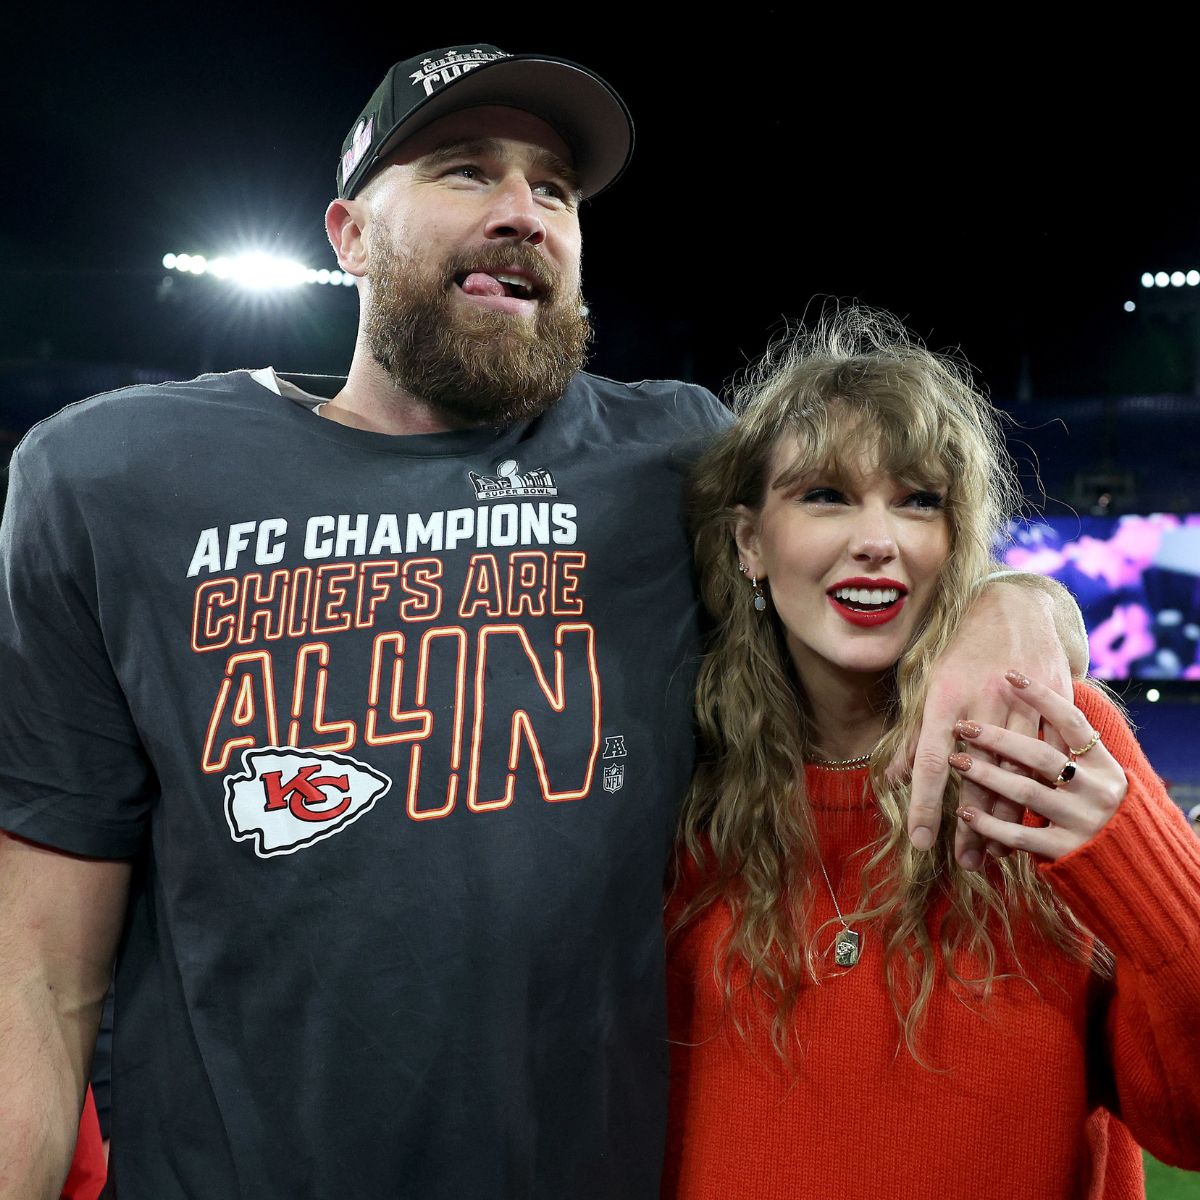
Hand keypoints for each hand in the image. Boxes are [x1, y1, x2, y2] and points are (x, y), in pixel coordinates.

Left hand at [896, 581, 1072, 868]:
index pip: (931, 763)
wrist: (1015, 608)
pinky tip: (1034, 818)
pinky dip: (1043, 789)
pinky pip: (1051, 757)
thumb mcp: (929, 686)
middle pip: (978, 777)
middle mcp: (983, 703)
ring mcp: (1022, 704)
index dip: (926, 805)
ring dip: (1008, 817)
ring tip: (995, 852)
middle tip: (965, 862)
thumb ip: (914, 736)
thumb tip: (895, 778)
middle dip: (972, 825)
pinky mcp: (1055, 703)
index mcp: (945, 699)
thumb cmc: (961, 651)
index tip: (921, 843)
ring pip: (1018, 773)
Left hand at [949, 671, 1126, 859]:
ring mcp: (1083, 821)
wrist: (1132, 865)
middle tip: (964, 726)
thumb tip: (1024, 708)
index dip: (1042, 697)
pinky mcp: (1067, 850)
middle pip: (1041, 756)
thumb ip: (1064, 749)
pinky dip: (990, 824)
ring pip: (1027, 792)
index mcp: (1103, 764)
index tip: (1010, 674)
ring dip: (986, 776)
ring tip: (955, 762)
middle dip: (998, 739)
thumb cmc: (1095, 808)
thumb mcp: (1094, 775)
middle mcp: (1097, 790)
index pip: (1072, 721)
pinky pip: (1021, 836)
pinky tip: (965, 812)